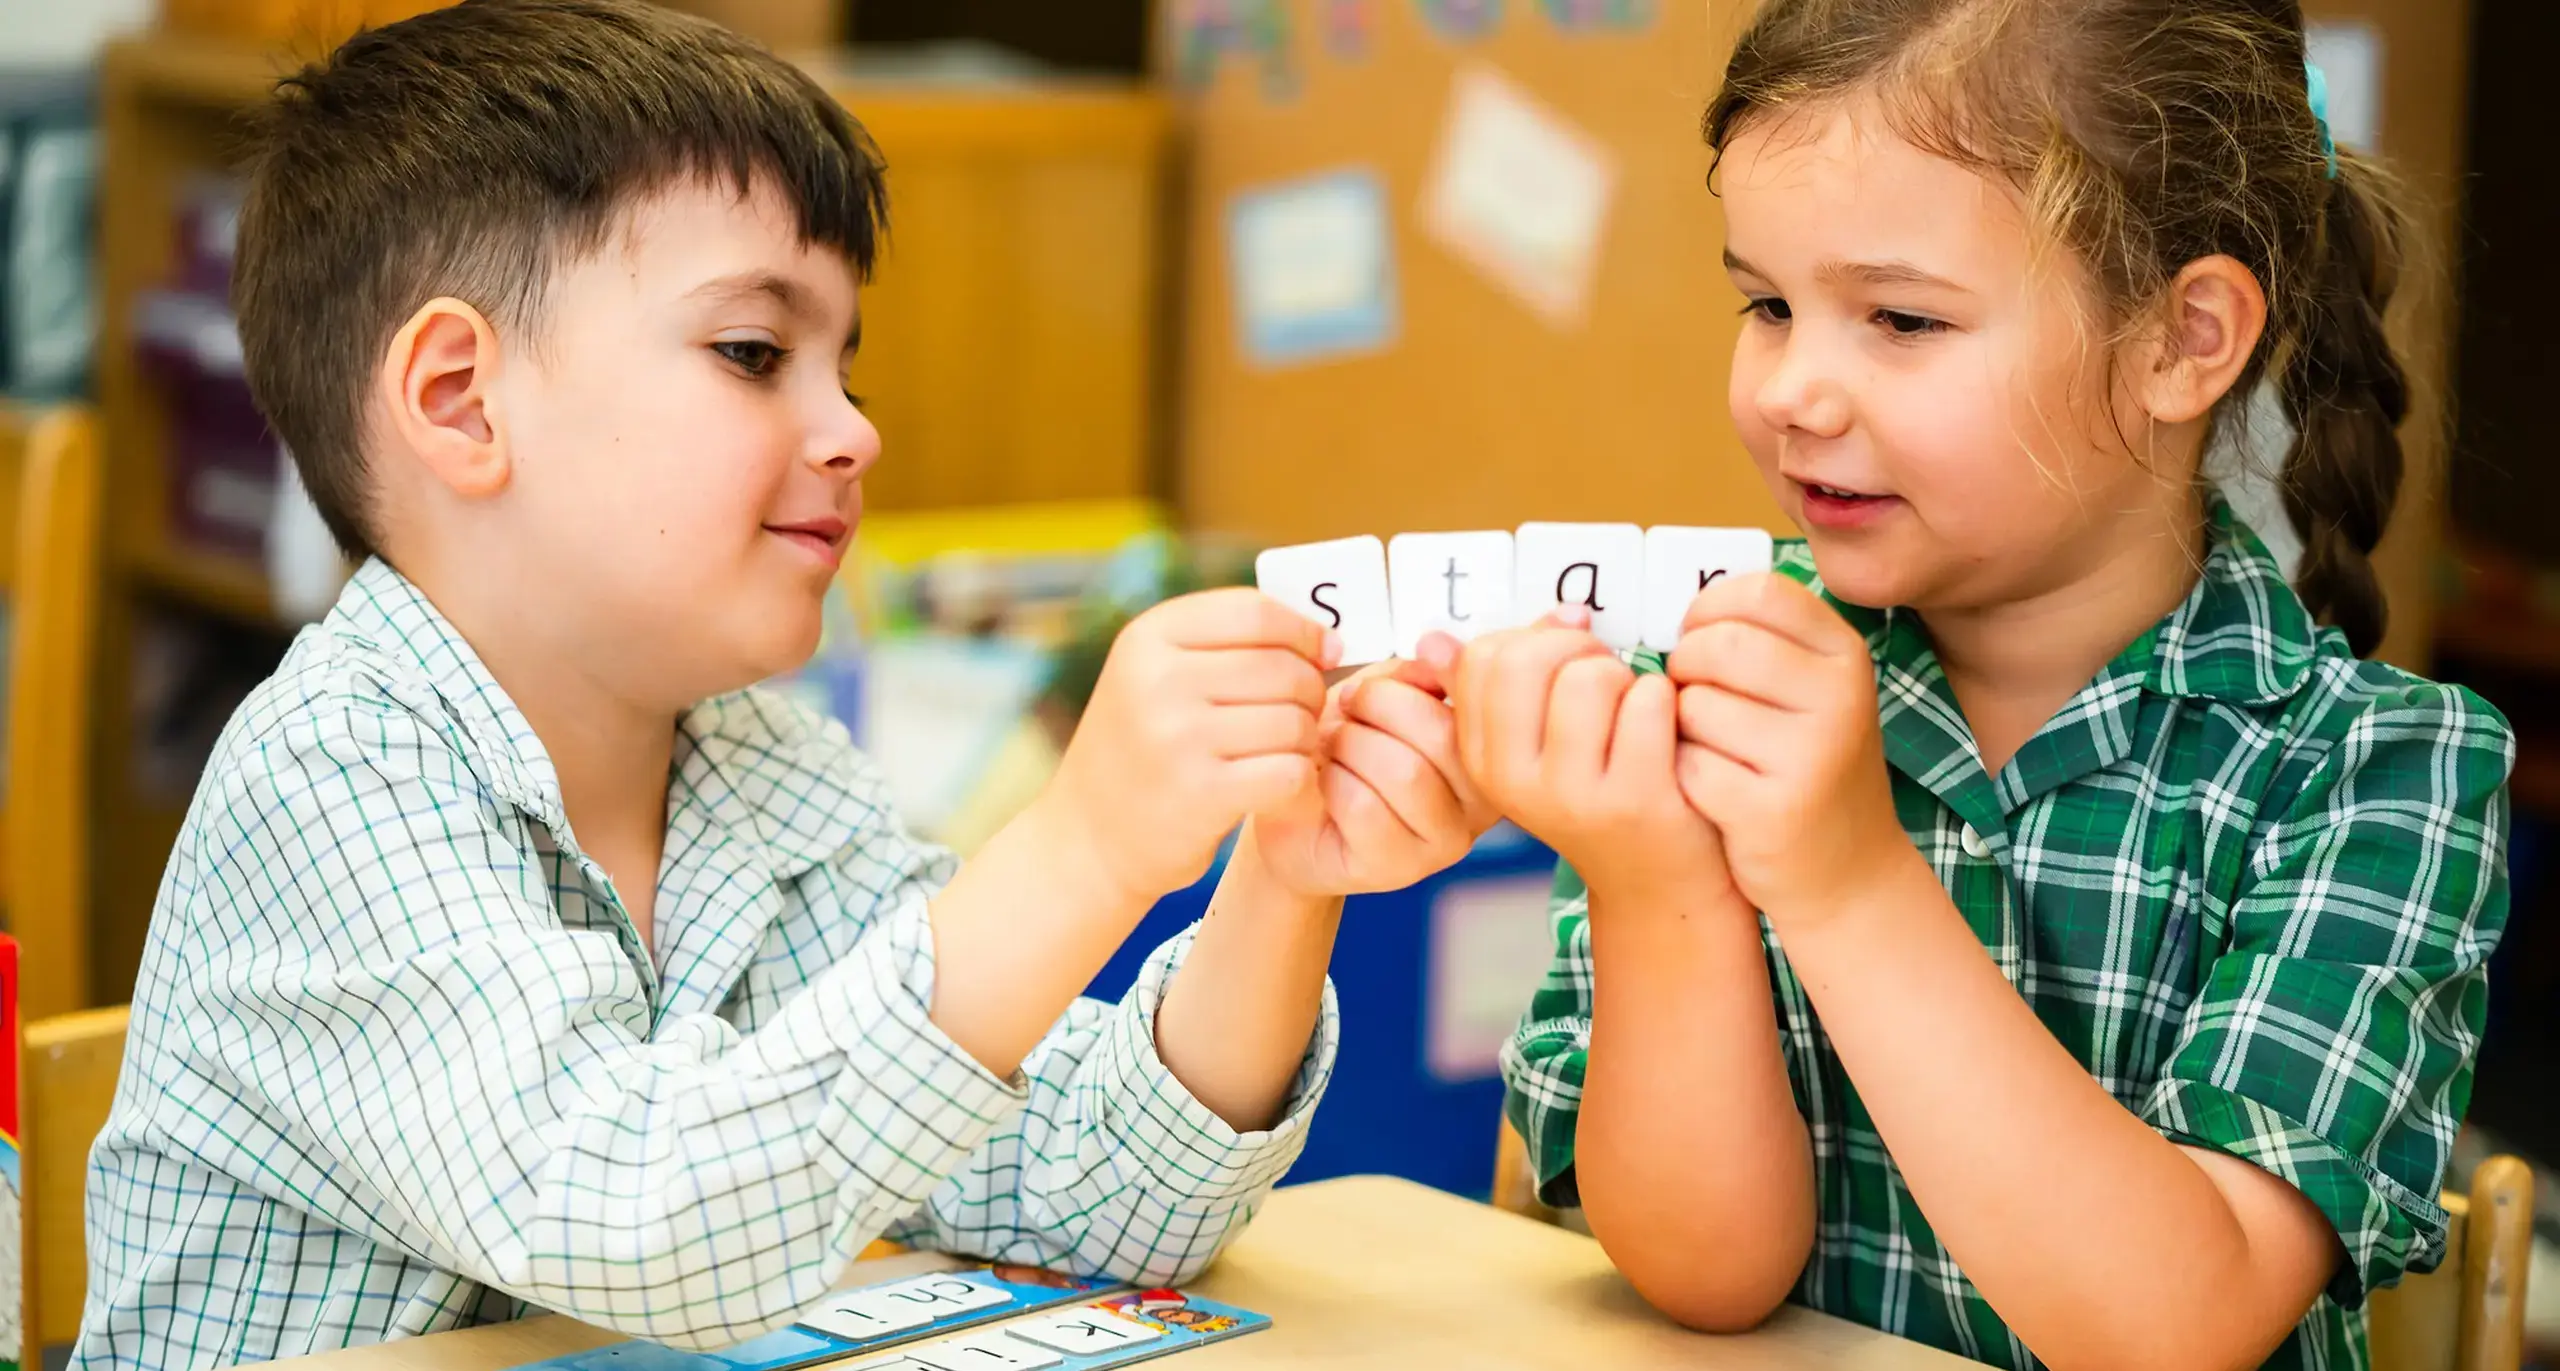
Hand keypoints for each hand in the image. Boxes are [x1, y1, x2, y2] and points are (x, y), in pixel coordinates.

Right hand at [1044, 588, 1337, 903]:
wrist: (1086, 840)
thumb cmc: (1143, 749)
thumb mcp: (1155, 676)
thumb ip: (1226, 645)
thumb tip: (1328, 637)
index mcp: (1149, 637)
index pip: (1257, 612)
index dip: (1304, 632)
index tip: (1324, 654)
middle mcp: (1158, 679)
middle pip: (1284, 667)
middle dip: (1310, 692)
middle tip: (1299, 717)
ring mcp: (1177, 736)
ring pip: (1294, 721)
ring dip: (1305, 742)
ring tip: (1283, 754)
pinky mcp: (1201, 792)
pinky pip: (1291, 771)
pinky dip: (1300, 781)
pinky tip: (1281, 787)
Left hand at [1247, 655, 1499, 897]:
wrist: (1293, 811)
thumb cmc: (1340, 752)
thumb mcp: (1377, 697)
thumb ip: (1410, 676)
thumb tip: (1434, 656)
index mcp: (1486, 751)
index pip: (1478, 704)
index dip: (1430, 676)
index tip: (1389, 674)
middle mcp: (1480, 802)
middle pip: (1442, 737)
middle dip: (1379, 706)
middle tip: (1348, 707)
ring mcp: (1445, 841)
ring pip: (1406, 773)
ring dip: (1352, 746)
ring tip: (1333, 746)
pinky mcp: (1399, 868)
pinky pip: (1365, 808)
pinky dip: (1332, 783)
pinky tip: (1324, 783)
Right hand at [1450, 610, 1736, 904]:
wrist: (1654, 880)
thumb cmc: (1598, 795)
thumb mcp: (1533, 746)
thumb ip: (1499, 685)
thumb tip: (1435, 639)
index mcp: (1480, 759)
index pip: (1482, 657)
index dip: (1533, 641)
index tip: (1563, 665)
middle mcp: (1513, 780)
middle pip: (1526, 659)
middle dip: (1578, 650)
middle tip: (1605, 681)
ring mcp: (1571, 795)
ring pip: (1590, 677)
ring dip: (1625, 678)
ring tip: (1632, 712)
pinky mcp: (1634, 800)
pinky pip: (1647, 701)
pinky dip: (1665, 699)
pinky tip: (1664, 731)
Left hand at [1665, 573, 1911, 927]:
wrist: (1848, 872)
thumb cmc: (1807, 766)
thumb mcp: (1811, 691)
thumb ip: (1763, 641)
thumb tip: (1687, 604)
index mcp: (1844, 655)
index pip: (1759, 592)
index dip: (1709, 609)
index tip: (1697, 636)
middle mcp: (1838, 697)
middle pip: (1716, 644)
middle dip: (1684, 667)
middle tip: (1692, 697)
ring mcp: (1809, 754)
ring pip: (1693, 705)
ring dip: (1682, 728)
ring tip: (1715, 751)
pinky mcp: (1773, 810)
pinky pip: (1687, 764)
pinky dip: (1686, 777)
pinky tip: (1717, 792)